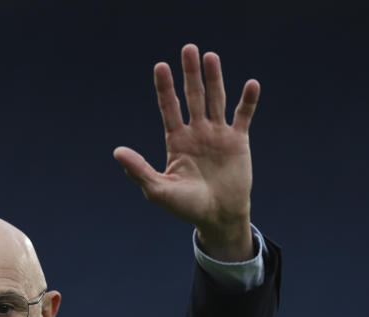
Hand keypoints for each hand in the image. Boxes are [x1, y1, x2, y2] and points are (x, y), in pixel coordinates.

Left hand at [114, 44, 259, 260]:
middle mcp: (196, 132)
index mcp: (176, 140)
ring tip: (211, 56)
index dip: (165, 88)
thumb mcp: (158, 190)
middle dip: (190, 74)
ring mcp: (218, 134)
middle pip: (192, 96)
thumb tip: (117, 152)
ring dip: (214, 78)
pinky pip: (243, 116)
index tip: (160, 67)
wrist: (217, 216)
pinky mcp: (238, 141)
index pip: (169, 107)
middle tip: (188, 49)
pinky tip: (251, 84)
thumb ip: (139, 170)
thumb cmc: (186, 206)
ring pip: (216, 99)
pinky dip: (248, 101)